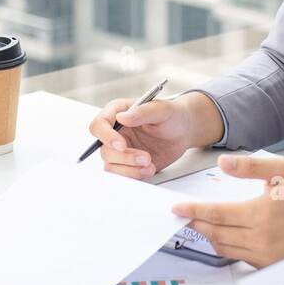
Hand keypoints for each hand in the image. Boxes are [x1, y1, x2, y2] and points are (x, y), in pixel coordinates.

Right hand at [88, 91, 223, 178]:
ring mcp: (121, 149)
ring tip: (150, 164)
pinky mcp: (129, 163)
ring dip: (129, 168)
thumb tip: (122, 117)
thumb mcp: (162, 109)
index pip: (99, 125)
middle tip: (145, 158)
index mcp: (118, 112)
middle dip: (124, 157)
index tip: (122, 145)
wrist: (184, 131)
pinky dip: (135, 174)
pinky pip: (123, 174)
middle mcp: (116, 132)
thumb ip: (143, 112)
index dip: (106, 136)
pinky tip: (150, 169)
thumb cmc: (173, 115)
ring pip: (111, 165)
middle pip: (104, 149)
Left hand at [170, 155, 283, 267]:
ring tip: (201, 224)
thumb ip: (250, 167)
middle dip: (197, 224)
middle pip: (216, 234)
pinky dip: (228, 247)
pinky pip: (241, 258)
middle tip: (184, 216)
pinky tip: (225, 237)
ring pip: (226, 249)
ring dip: (210, 237)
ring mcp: (266, 256)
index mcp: (260, 214)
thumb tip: (223, 163)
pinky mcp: (271, 265)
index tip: (178, 208)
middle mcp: (260, 239)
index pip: (216, 214)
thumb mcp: (283, 170)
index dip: (193, 211)